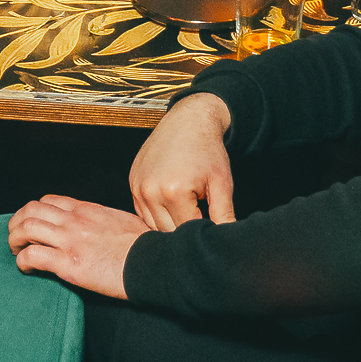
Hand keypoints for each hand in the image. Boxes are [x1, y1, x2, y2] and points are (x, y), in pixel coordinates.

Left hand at [7, 196, 147, 298]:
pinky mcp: (69, 263)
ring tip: (16, 252)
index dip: (34, 212)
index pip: (49, 201)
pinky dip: (22, 261)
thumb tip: (104, 229)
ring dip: (14, 240)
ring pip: (26, 228)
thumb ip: (106, 222)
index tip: (33, 226)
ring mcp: (70, 240)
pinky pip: (32, 255)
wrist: (156, 263)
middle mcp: (75, 221)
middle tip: (16, 238)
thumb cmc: (146, 247)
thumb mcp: (124, 222)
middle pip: (31, 210)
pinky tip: (26, 269)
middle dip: (17, 223)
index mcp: (88, 210)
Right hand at [130, 92, 234, 230]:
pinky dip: (157, 211)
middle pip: (168, 231)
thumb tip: (228, 241)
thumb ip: (224, 215)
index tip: (211, 220)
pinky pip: (143, 211)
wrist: (189, 120)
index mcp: (173, 192)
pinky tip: (172, 198)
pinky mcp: (132, 182)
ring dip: (170, 221)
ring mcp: (137, 186)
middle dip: (185, 226)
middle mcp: (149, 191)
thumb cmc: (208, 150)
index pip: (186, 232)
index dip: (201, 230)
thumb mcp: (222, 183)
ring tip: (186, 203)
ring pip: (153, 224)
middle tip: (200, 210)